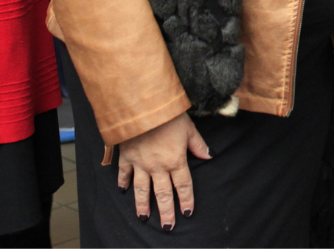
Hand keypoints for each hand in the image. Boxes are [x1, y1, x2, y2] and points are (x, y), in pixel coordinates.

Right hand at [117, 112, 210, 228]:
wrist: (144, 107)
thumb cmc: (169, 115)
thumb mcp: (189, 128)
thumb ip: (198, 144)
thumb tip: (209, 155)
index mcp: (175, 160)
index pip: (183, 185)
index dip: (186, 200)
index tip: (187, 213)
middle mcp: (157, 167)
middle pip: (162, 193)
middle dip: (166, 211)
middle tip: (168, 227)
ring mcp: (140, 164)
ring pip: (142, 190)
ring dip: (143, 205)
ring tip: (144, 218)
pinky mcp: (127, 157)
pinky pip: (124, 174)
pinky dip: (123, 183)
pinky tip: (123, 191)